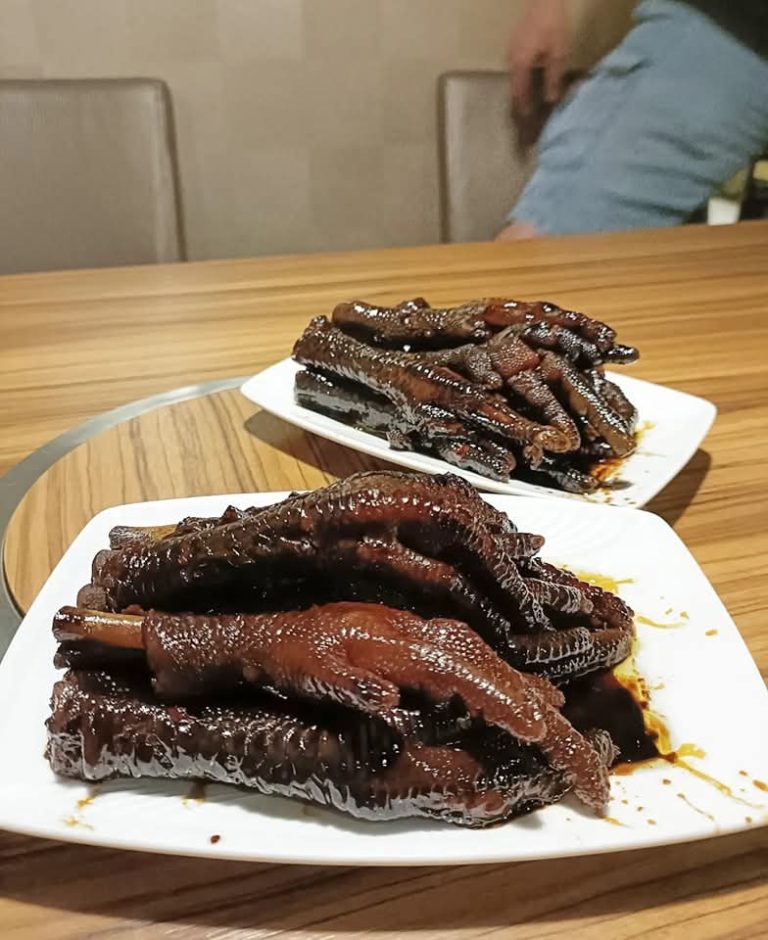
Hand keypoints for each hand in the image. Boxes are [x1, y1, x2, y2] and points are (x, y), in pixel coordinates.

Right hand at [509, 0, 567, 115]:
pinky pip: (517, 68)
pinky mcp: (515, 45)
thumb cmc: (552, 25)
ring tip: (531, 101)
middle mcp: (511, 61)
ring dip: (522, 89)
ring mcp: (511, 52)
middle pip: (514, 87)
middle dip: (521, 101)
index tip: (527, 122)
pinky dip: (523, 78)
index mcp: (520, 65)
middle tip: (528, 115)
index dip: (523, 108)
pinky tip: (532, 80)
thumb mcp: (558, 54)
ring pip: (515, 78)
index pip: (519, 94)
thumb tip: (551, 101)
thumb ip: (553, 78)